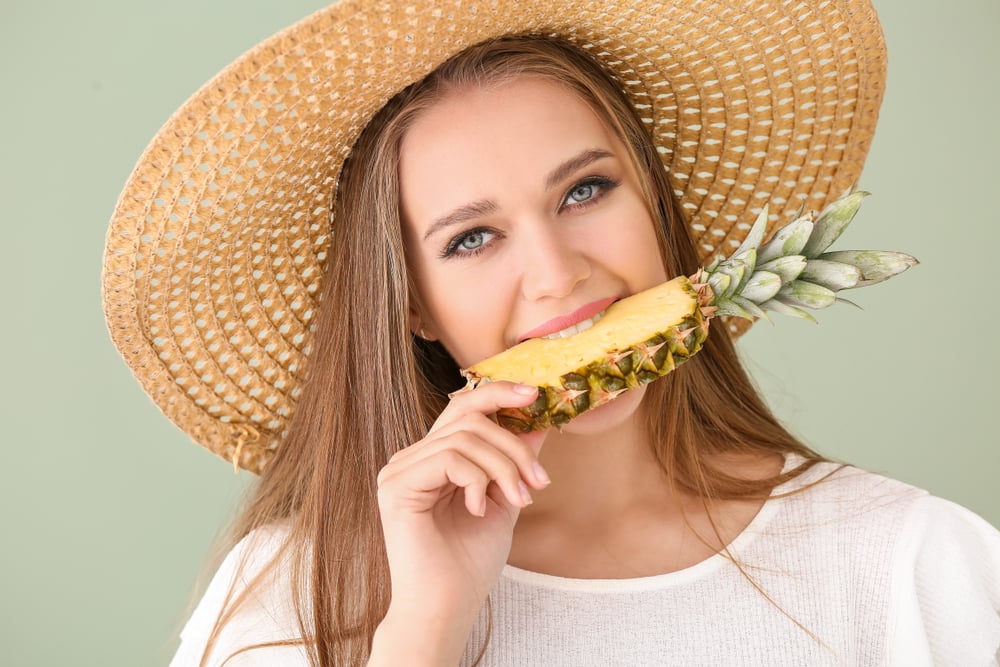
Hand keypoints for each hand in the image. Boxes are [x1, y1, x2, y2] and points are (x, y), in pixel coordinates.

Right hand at [372, 381, 549, 659]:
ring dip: (504, 467)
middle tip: (539, 479)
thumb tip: (538, 422)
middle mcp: (412, 458)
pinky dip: (477, 480)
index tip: (535, 394)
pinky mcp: (397, 486)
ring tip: (518, 500)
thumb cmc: (470, 562)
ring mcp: (400, 470)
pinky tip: (478, 509)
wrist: (447, 606)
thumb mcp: (504, 500)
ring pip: (464, 438)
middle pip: (467, 415)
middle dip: (513, 442)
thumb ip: (514, 461)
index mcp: (433, 459)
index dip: (498, 394)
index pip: (463, 409)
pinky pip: (449, 458)